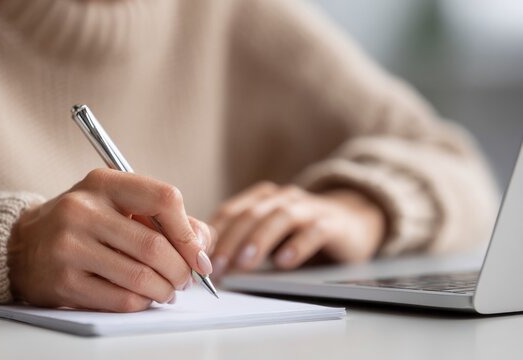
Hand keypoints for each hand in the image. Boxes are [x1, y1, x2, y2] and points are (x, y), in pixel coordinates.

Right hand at [7, 169, 213, 311]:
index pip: (164, 198)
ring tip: (167, 289)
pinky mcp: (63, 281)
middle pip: (155, 246)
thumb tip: (203, 246)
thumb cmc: (83, 223)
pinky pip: (121, 300)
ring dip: (165, 290)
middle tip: (185, 279)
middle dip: (181, 270)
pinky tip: (142, 297)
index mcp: (104, 183)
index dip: (189, 231)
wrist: (21, 244)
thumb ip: (163, 218)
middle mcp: (83, 210)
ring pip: (141, 277)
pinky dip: (142, 303)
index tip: (198, 254)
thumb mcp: (118, 204)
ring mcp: (70, 246)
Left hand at [209, 182, 385, 276]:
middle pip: (251, 215)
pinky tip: (285, 262)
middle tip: (216, 266)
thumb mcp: (271, 234)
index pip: (231, 212)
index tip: (198, 257)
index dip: (213, 234)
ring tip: (244, 263)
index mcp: (263, 199)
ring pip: (279, 218)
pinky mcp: (332, 223)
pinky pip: (314, 231)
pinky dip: (298, 245)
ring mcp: (309, 208)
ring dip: (259, 240)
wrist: (355, 220)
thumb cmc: (303, 231)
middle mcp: (283, 198)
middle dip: (230, 240)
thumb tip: (209, 266)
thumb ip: (245, 242)